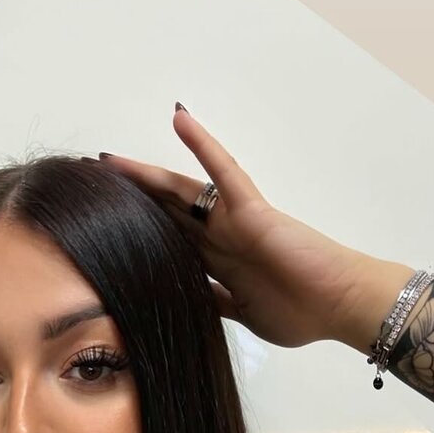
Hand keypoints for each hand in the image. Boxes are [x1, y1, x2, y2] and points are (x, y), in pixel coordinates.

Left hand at [97, 106, 413, 351]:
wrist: (342, 306)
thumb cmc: (304, 312)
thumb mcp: (244, 314)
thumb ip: (217, 303)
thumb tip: (188, 301)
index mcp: (218, 265)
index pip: (170, 243)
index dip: (138, 233)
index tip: (103, 227)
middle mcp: (220, 239)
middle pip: (165, 214)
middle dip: (129, 203)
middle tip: (91, 188)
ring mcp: (233, 222)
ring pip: (181, 192)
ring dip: (145, 177)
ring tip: (109, 161)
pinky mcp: (251, 211)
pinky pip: (223, 172)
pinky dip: (202, 145)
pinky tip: (180, 117)